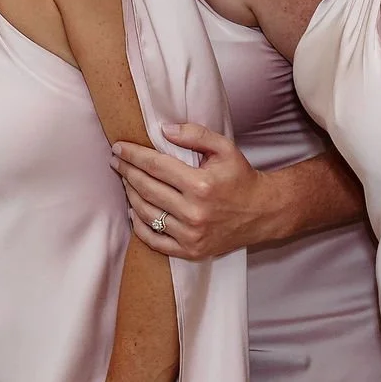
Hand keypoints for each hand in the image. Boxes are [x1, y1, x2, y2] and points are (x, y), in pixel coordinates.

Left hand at [112, 121, 282, 260]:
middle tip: (116, 162)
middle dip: (126, 172)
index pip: (155, 166)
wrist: (264, 212)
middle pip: (146, 188)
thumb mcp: (225, 148)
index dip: (133, 155)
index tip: (118, 148)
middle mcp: (194, 212)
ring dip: (130, 195)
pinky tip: (133, 211)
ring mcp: (191, 235)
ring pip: (146, 213)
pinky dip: (138, 226)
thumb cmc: (241, 178)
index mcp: (201, 185)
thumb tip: (164, 130)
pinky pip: (154, 241)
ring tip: (125, 181)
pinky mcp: (191, 251)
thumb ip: (195, 135)